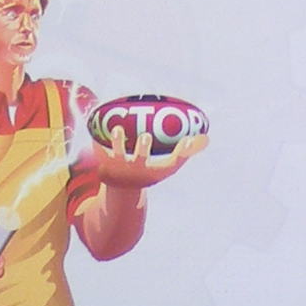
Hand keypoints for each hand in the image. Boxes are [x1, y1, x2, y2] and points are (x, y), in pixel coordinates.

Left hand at [84, 130, 205, 188]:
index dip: (181, 152)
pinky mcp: (101, 160)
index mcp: (155, 170)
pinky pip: (99, 148)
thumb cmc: (149, 170)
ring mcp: (118, 166)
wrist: (122, 185)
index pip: (171, 162)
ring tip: (118, 129)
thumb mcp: (167, 165)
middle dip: (143, 149)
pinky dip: (99, 137)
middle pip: (140, 158)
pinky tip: (100, 120)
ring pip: (116, 153)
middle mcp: (137, 169)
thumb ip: (186, 151)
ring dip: (117, 141)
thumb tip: (206, 137)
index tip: (187, 140)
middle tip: (147, 136)